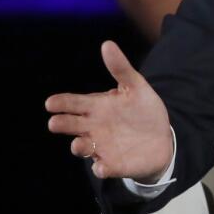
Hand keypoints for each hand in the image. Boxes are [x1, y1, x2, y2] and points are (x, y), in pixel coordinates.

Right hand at [45, 40, 173, 181]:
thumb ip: (121, 69)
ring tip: (78, 144)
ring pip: (83, 148)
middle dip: (62, 124)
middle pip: (72, 125)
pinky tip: (102, 167)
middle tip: (54, 122)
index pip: (73, 103)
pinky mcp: (114, 164)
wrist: (162, 138)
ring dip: (79, 147)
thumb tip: (107, 44)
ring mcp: (102, 147)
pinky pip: (104, 168)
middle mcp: (93, 128)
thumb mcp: (136, 87)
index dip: (61, 103)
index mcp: (96, 107)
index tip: (50, 103)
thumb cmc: (143, 111)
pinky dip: (102, 168)